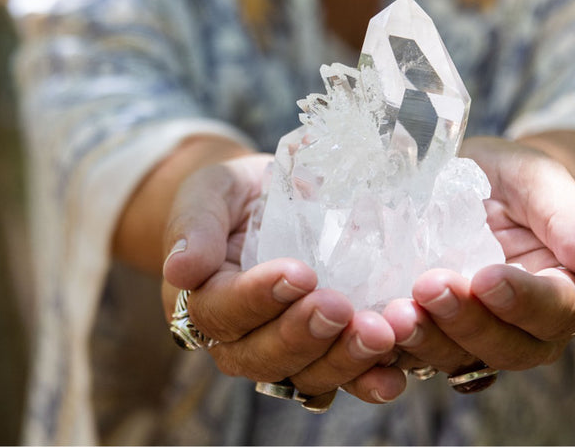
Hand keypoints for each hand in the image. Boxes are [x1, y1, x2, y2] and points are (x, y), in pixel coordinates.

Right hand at [162, 154, 407, 403]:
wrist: (267, 200)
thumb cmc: (232, 197)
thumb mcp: (207, 195)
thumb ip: (195, 228)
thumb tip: (179, 269)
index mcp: (203, 301)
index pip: (223, 311)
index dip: (258, 299)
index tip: (298, 273)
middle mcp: (240, 341)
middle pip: (264, 356)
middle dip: (304, 335)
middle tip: (339, 307)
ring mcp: (285, 353)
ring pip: (307, 376)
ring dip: (344, 362)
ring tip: (379, 335)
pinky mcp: (326, 355)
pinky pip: (345, 379)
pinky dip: (370, 379)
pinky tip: (395, 371)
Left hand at [382, 136, 574, 375]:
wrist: (460, 184)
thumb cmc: (509, 178)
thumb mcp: (538, 180)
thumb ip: (573, 219)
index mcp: (565, 291)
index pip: (555, 310)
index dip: (522, 301)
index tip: (488, 276)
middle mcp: (523, 329)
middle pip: (505, 347)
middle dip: (466, 323)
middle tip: (429, 287)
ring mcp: (471, 339)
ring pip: (457, 359)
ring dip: (424, 341)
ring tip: (392, 313)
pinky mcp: (426, 338)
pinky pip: (411, 358)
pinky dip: (389, 352)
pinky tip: (366, 330)